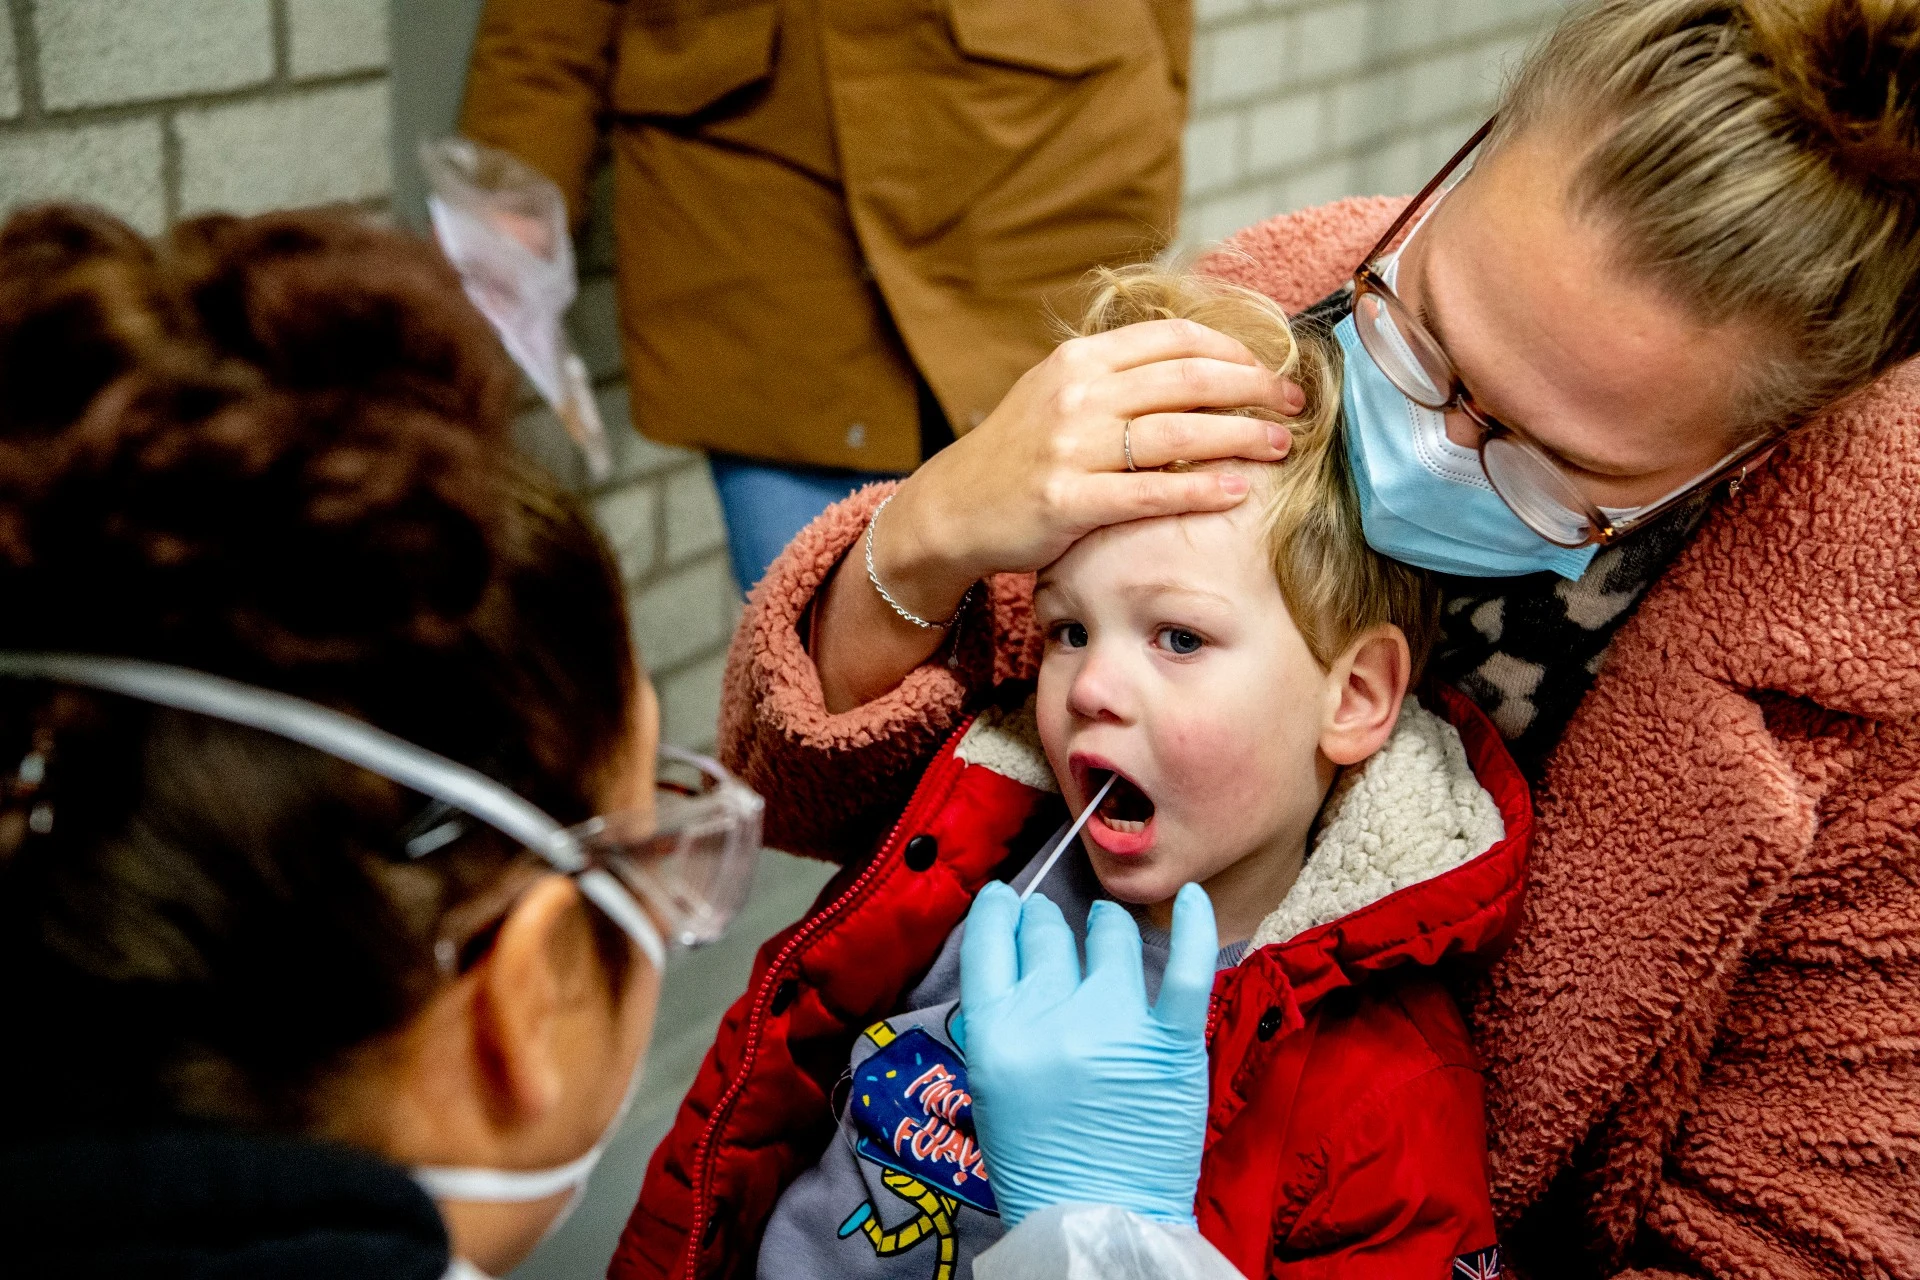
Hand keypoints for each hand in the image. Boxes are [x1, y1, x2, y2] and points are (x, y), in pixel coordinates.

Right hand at [816, 321, 1300, 709]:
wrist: (954, 507)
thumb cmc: (1016, 453)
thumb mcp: (1057, 393)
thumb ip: (1116, 376)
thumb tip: (1195, 364)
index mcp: (1079, 360)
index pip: (1173, 339)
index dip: (1233, 350)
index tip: (1269, 367)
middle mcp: (1077, 395)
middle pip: (1189, 380)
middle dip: (1253, 388)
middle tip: (1294, 402)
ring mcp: (1071, 449)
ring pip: (1179, 434)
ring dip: (1241, 437)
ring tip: (1282, 445)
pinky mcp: (1068, 501)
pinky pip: (1150, 493)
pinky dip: (1201, 490)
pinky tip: (1239, 490)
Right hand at [958, 881, 1218, 1227]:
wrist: (1101, 1221)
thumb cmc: (1041, 1164)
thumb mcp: (991, 1088)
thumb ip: (1002, 1023)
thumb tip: (1019, 960)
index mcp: (996, 1035)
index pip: (989, 943)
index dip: (997, 911)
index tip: (1005, 900)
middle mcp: (1051, 1020)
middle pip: (1047, 936)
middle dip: (1047, 922)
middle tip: (1053, 922)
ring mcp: (1114, 1027)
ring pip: (1111, 939)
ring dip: (1106, 927)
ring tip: (1107, 928)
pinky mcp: (1172, 1044)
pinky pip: (1188, 968)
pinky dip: (1195, 927)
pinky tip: (1194, 899)